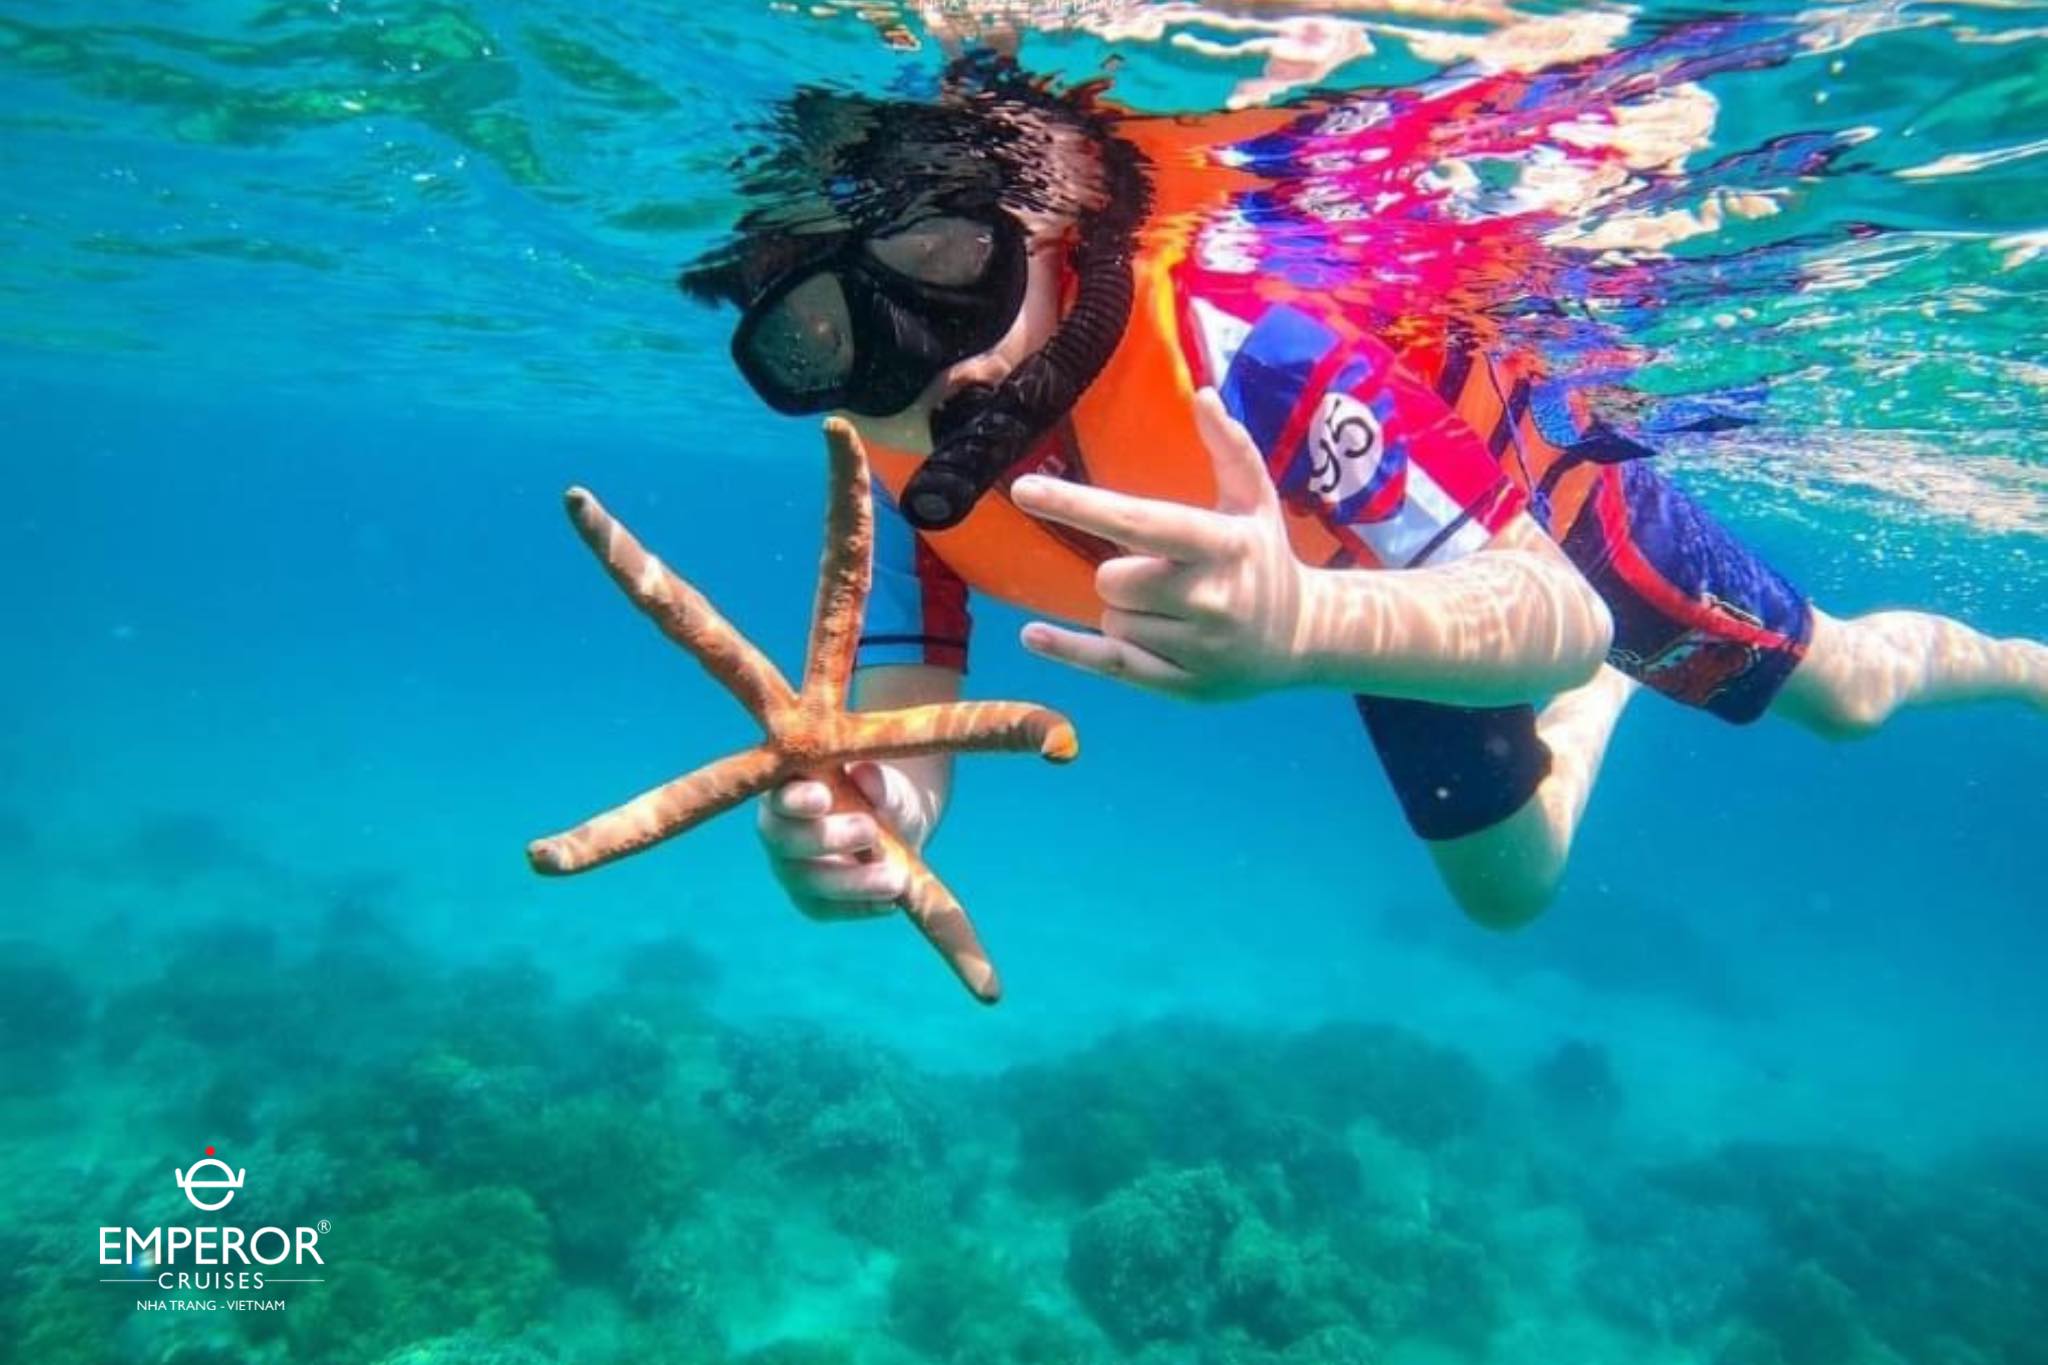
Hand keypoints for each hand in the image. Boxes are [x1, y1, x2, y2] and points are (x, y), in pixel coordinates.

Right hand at [756, 762, 935, 920]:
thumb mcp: (889, 783)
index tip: (825, 797)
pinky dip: (859, 906)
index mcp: (787, 786)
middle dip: (825, 837)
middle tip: (870, 831)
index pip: (779, 793)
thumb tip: (866, 776)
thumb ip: (879, 782)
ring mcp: (790, 866)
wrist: (896, 828)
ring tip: (894, 879)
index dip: (797, 799)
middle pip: (783, 838)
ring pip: (804, 879)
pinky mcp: (809, 898)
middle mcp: (778, 827)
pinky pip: (825, 907)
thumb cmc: (881, 793)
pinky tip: (890, 902)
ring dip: (850, 881)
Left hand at [1011, 387, 1316, 700]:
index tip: (1023, 489)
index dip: (1077, 504)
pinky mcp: (1180, 685)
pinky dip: (1069, 649)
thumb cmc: (1265, 557)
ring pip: (1111, 620)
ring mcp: (1194, 647)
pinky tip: (1032, 635)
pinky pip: (1107, 664)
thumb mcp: (1256, 499)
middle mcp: (1207, 598)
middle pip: (1111, 580)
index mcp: (1221, 545)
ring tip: (1173, 611)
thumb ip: (1229, 447)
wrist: (1305, 637)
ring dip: (1127, 611)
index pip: (1137, 521)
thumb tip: (1202, 394)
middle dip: (1123, 574)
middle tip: (1161, 575)